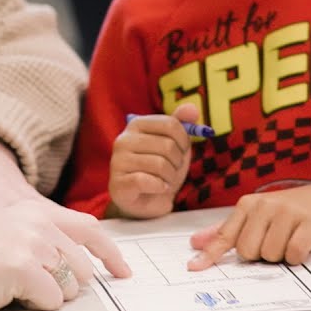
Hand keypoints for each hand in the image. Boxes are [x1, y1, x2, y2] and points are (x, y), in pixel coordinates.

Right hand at [0, 200, 131, 310]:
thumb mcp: (4, 235)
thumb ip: (38, 239)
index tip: (123, 272)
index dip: (110, 253)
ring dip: (45, 296)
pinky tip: (4, 294)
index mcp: (32, 211)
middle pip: (82, 267)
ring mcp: (31, 243)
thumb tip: (75, 265)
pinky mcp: (23, 267)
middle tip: (30, 289)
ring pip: (69, 287)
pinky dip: (31, 306)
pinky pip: (50, 301)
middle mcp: (36, 222)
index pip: (88, 228)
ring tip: (11, 288)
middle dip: (64, 286)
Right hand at [108, 103, 199, 218]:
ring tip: (164, 181)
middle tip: (170, 171)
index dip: (184, 141)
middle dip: (177, 162)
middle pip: (167, 145)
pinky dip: (160, 187)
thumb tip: (192, 108)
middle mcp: (123, 140)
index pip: (171, 124)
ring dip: (170, 178)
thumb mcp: (175, 145)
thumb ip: (182, 125)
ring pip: (160, 165)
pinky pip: (147, 181)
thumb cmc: (161, 170)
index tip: (180, 152)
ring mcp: (117, 162)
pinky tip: (157, 189)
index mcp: (136, 125)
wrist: (146, 201)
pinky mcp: (117, 184)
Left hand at [186, 170, 310, 269]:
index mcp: (248, 204)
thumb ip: (229, 228)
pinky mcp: (309, 223)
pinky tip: (305, 244)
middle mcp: (264, 205)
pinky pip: (294, 254)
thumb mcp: (259, 213)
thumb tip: (197, 242)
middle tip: (277, 241)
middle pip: (248, 251)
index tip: (194, 267)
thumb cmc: (294, 209)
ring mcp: (287, 213)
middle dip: (262, 255)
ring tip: (293, 238)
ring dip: (282, 256)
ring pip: (271, 255)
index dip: (211, 254)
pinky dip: (298, 257)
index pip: (225, 235)